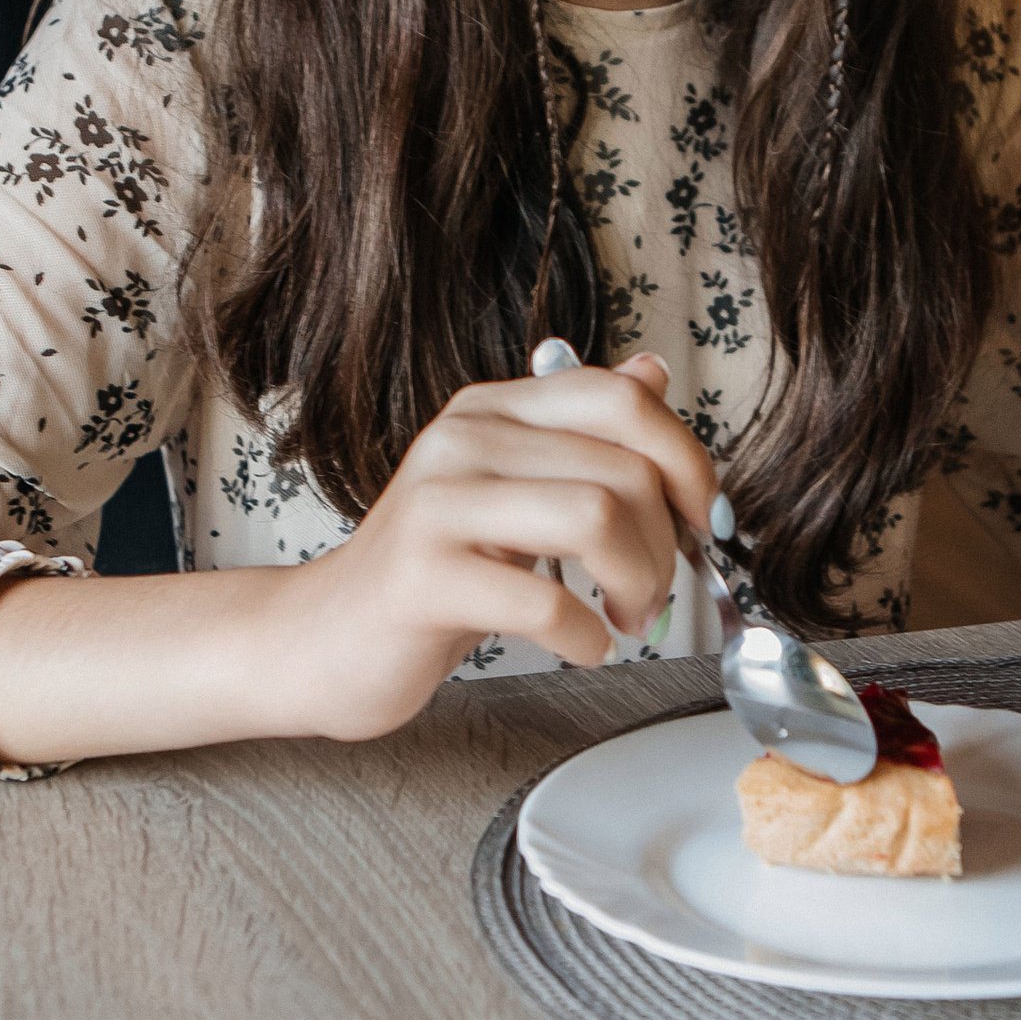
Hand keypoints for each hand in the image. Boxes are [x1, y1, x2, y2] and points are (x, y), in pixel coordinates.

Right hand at [282, 353, 714, 740]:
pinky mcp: (422, 577)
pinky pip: (544, 599)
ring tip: (626, 619)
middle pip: (624, 470)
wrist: (319, 639)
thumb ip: (577, 433)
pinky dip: (587, 635)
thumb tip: (652, 374)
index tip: (701, 522)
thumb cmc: (428, 575)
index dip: (688, 462)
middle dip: (666, 547)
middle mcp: (463, 440)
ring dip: (639, 585)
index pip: (622, 401)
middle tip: (653, 595)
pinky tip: (584, 645)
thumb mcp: (508, 489)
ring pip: (596, 519)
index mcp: (492, 411)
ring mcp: (438, 505)